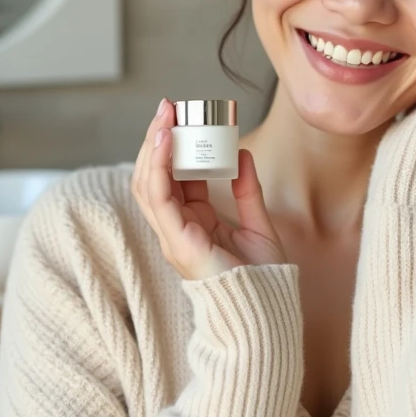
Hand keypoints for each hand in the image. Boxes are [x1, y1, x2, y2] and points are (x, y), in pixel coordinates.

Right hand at [130, 99, 287, 281]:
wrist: (267, 310)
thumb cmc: (263, 277)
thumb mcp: (257, 224)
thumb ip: (247, 191)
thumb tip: (242, 154)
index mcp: (192, 224)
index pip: (172, 178)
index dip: (174, 146)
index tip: (182, 115)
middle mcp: (176, 228)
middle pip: (153, 176)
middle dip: (157, 139)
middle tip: (168, 106)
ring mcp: (172, 236)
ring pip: (148, 183)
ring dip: (153, 146)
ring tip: (163, 116)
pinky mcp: (177, 242)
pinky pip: (158, 198)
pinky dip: (158, 166)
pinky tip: (165, 141)